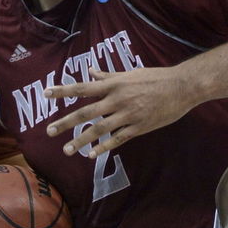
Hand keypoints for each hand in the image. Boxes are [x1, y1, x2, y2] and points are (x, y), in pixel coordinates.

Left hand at [44, 66, 192, 157]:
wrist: (181, 87)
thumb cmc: (156, 78)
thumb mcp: (131, 73)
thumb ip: (109, 76)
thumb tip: (92, 73)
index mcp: (115, 84)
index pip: (83, 87)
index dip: (63, 91)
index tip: (46, 93)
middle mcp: (117, 99)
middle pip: (86, 112)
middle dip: (66, 122)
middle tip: (49, 131)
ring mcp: (128, 114)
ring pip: (99, 129)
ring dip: (81, 140)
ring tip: (68, 149)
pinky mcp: (139, 127)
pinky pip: (117, 139)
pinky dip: (104, 146)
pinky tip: (92, 154)